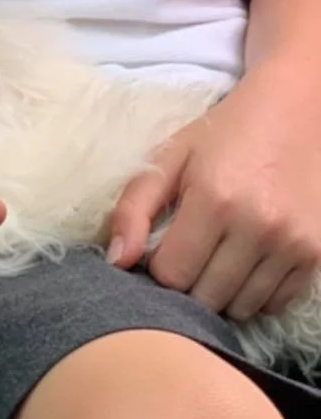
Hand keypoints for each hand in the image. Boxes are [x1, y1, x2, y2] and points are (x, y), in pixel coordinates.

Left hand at [108, 64, 320, 319]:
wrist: (295, 110)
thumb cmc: (225, 133)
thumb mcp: (170, 156)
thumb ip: (135, 206)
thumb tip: (117, 261)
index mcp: (214, 198)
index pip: (172, 274)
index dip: (158, 267)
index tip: (162, 248)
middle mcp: (258, 226)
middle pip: (205, 297)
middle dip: (187, 283)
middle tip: (188, 253)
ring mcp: (292, 244)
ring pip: (241, 308)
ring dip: (220, 292)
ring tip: (216, 257)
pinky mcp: (316, 254)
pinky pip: (276, 302)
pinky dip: (255, 294)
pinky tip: (245, 262)